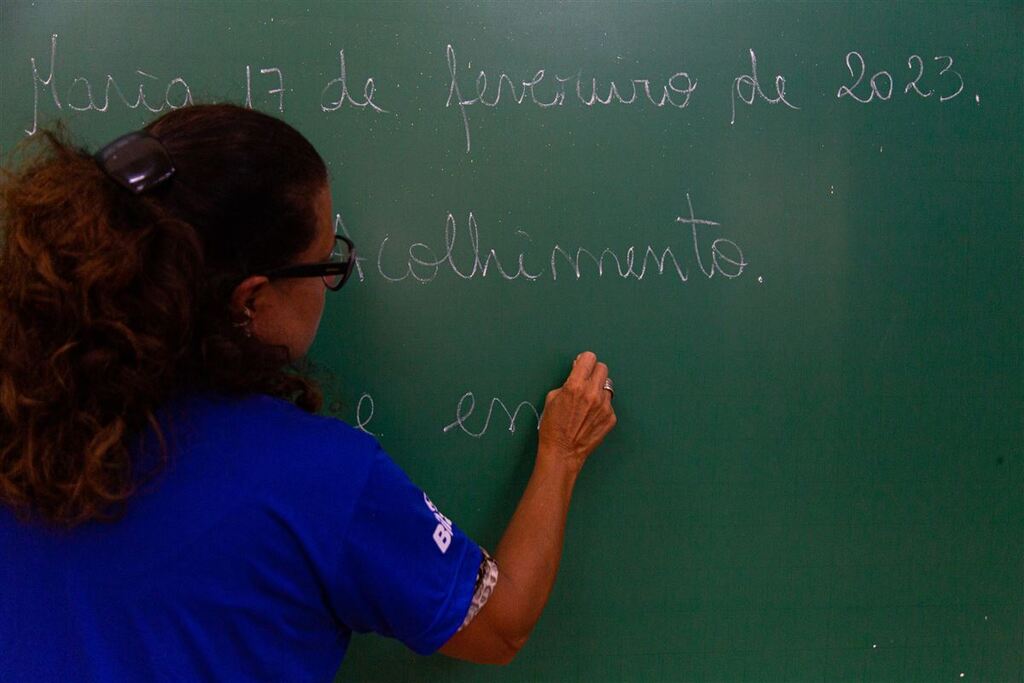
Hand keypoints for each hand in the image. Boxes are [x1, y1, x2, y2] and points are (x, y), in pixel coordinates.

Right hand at [537, 351, 616, 473]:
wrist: (562, 451)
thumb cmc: (552, 426)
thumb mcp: (552, 398)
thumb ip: (567, 382)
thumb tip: (577, 371)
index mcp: (575, 385)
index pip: (589, 358)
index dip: (584, 361)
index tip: (582, 366)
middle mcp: (593, 393)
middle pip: (602, 368)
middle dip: (593, 372)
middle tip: (586, 381)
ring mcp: (604, 406)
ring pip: (607, 387)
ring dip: (598, 390)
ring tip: (588, 402)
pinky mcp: (611, 418)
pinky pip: (608, 404)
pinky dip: (601, 406)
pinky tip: (591, 416)